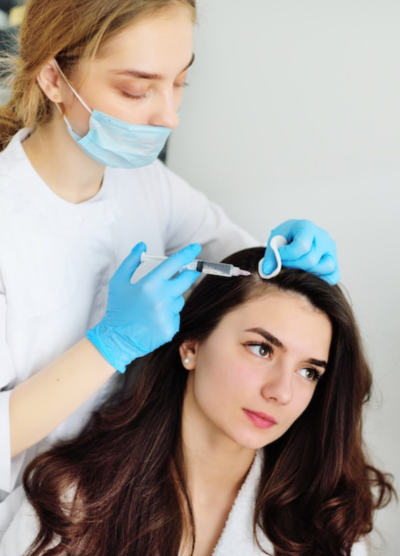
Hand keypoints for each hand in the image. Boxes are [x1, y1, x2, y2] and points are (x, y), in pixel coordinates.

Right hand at [86, 242, 200, 371]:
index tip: (196, 248)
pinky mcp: (170, 328)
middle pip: (186, 280)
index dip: (187, 254)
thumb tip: (142, 246)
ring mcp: (167, 314)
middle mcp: (161, 298)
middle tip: (188, 271)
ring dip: (172, 298)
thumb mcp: (118, 281)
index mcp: (149, 284)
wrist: (116, 339)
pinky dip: (168, 315)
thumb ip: (131, 261)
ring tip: (153, 306)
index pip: (174, 264)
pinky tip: (154, 319)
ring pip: (179, 299)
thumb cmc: (117, 308)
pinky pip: (176, 315)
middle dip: (189, 274)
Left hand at [261, 219, 339, 284]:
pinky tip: (308, 276)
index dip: (287, 255)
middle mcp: (323, 238)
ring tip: (295, 268)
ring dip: (307, 273)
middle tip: (284, 264)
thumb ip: (270, 255)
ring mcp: (331, 250)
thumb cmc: (285, 237)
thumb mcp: (274, 241)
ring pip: (325, 267)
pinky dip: (322, 279)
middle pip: (311, 260)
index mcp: (307, 227)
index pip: (301, 246)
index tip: (278, 255)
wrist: (294, 236)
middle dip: (293, 266)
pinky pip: (333, 276)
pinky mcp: (334, 262)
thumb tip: (267, 271)